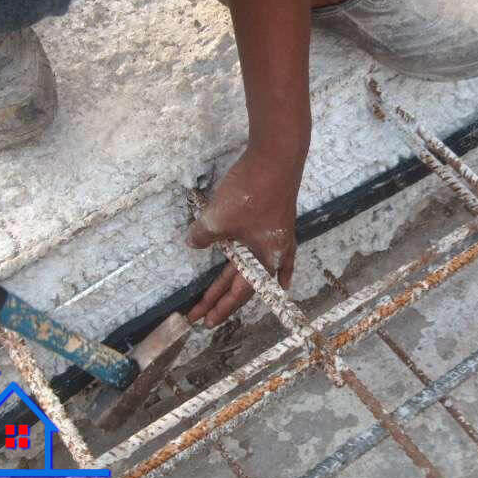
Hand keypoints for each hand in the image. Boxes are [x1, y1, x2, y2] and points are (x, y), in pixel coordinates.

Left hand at [186, 149, 300, 327]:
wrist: (276, 157)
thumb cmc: (249, 193)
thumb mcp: (218, 219)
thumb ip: (203, 236)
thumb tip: (194, 244)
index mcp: (262, 260)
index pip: (237, 293)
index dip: (219, 307)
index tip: (203, 320)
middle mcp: (274, 255)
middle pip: (243, 283)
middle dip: (220, 299)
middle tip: (202, 316)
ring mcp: (278, 239)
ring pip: (253, 269)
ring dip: (235, 284)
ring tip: (223, 302)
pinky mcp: (278, 223)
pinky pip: (277, 255)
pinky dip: (278, 270)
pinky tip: (283, 282)